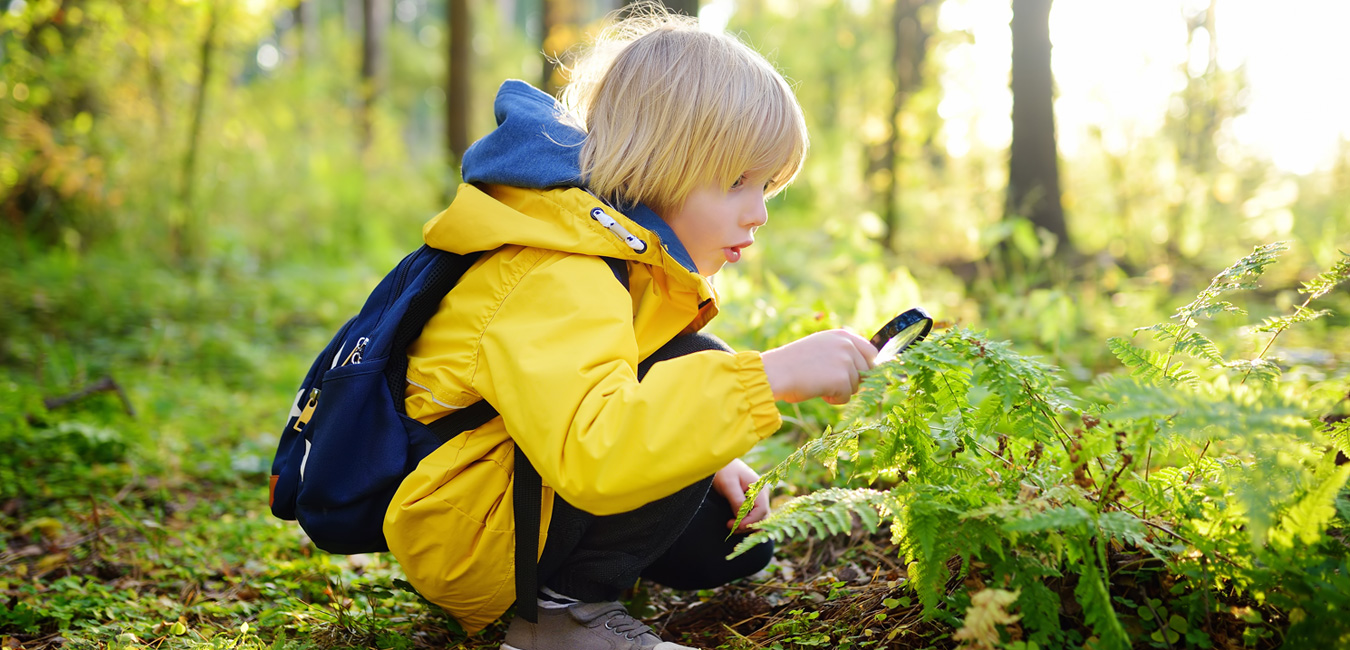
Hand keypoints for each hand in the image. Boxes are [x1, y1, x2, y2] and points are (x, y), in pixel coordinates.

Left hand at [713, 458, 768, 532]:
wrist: (720, 462)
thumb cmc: (723, 470)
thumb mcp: (728, 484)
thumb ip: (736, 500)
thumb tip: (741, 517)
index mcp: (759, 488)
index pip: (762, 510)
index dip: (750, 521)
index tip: (736, 526)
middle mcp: (761, 494)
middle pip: (762, 516)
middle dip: (747, 525)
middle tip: (730, 527)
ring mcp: (758, 498)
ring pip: (758, 518)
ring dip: (746, 525)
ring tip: (731, 525)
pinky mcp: (751, 501)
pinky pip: (753, 515)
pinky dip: (746, 522)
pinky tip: (734, 523)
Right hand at [761, 329, 877, 403]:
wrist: (776, 373)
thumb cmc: (793, 364)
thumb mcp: (820, 348)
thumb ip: (842, 352)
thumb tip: (869, 369)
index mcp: (842, 335)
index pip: (871, 352)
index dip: (868, 367)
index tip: (861, 378)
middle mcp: (847, 345)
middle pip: (867, 371)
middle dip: (852, 381)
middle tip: (830, 383)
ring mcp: (846, 361)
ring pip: (856, 386)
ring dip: (841, 391)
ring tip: (819, 384)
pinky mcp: (842, 379)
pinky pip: (847, 397)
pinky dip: (834, 400)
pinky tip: (819, 392)